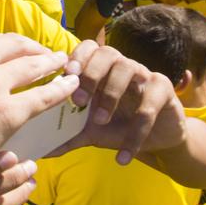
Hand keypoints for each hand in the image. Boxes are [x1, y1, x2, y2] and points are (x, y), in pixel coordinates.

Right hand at [0, 28, 77, 204]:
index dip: (5, 44)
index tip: (15, 49)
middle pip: (14, 46)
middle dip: (33, 48)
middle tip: (45, 53)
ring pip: (33, 67)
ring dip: (51, 63)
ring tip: (63, 65)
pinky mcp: (7, 114)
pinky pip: (43, 96)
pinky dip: (60, 89)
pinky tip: (71, 87)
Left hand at [59, 40, 187, 165]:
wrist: (156, 141)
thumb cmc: (118, 127)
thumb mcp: (91, 132)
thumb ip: (68, 137)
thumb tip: (41, 152)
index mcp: (102, 69)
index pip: (88, 48)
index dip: (77, 57)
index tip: (66, 75)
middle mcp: (122, 66)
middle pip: (106, 53)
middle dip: (90, 74)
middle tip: (79, 101)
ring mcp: (144, 74)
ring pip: (127, 68)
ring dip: (110, 95)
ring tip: (100, 122)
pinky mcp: (164, 90)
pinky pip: (149, 105)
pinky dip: (135, 132)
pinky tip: (123, 156)